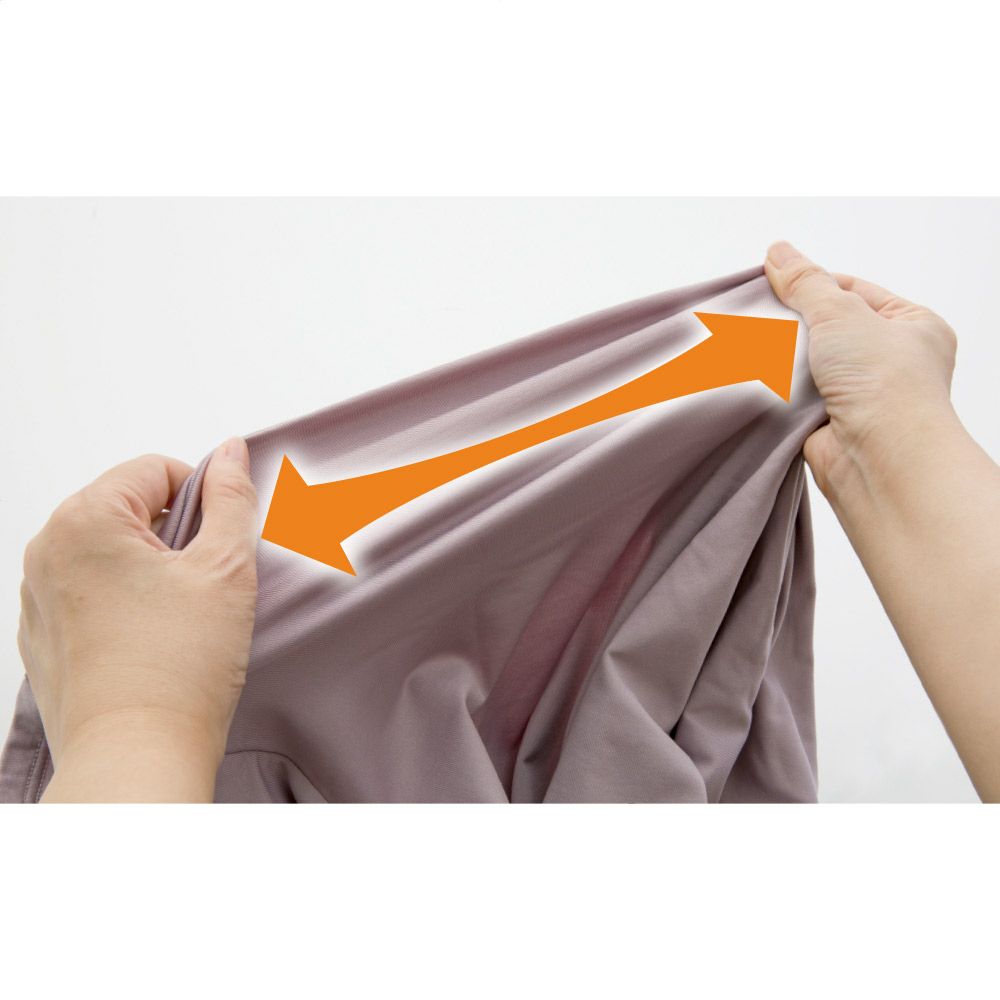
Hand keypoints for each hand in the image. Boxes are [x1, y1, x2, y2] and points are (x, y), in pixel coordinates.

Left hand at [17, 439, 257, 801]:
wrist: (136, 758)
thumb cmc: (178, 671)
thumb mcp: (226, 568)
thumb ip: (232, 497)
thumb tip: (229, 453)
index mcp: (86, 520)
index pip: (156, 470)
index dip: (202, 499)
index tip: (219, 543)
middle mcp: (48, 550)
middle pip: (128, 507)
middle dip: (174, 534)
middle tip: (203, 585)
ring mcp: (38, 596)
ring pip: (109, 551)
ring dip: (149, 568)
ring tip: (178, 618)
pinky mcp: (41, 636)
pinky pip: (88, 592)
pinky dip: (123, 602)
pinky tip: (151, 640)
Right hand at [764, 241, 958, 497]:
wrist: (878, 459)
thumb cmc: (885, 385)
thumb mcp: (841, 313)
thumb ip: (805, 283)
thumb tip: (778, 254)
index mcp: (912, 326)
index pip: (854, 291)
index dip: (814, 284)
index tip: (774, 280)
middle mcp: (889, 361)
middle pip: (827, 327)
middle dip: (793, 323)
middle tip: (758, 311)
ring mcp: (858, 394)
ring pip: (807, 363)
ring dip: (783, 358)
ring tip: (753, 344)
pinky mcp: (828, 422)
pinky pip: (795, 396)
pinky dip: (777, 388)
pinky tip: (756, 377)